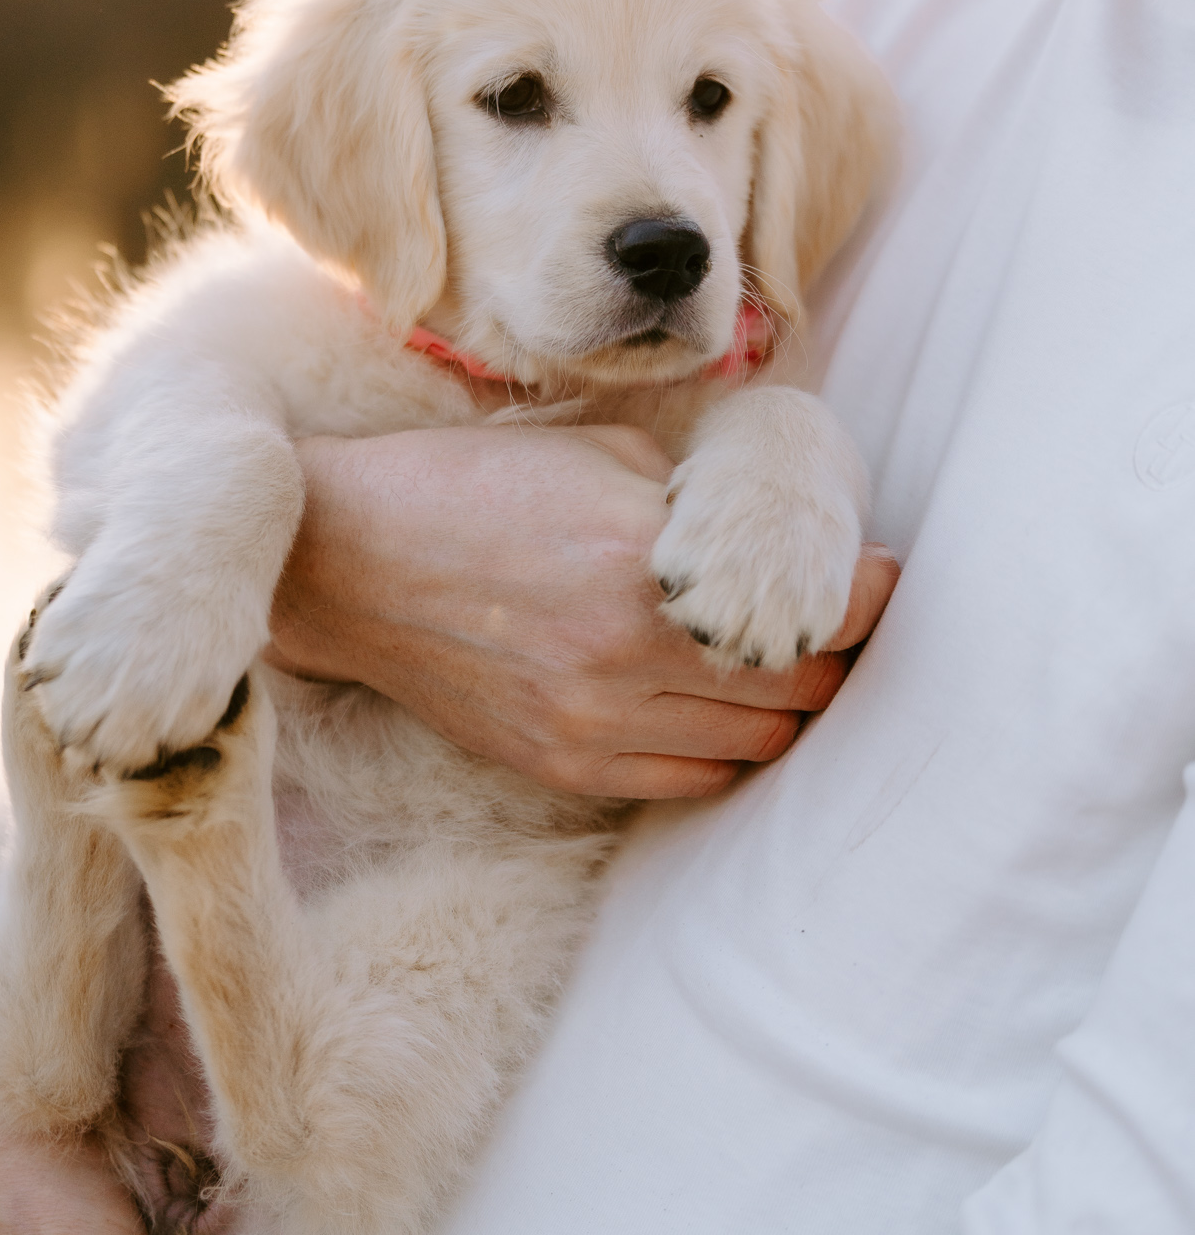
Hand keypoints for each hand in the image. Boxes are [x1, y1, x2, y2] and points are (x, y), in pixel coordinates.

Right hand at [267, 425, 897, 799]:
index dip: (870, 596)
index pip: (813, 608)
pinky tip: (720, 707)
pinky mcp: (561, 764)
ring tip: (785, 665)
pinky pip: (688, 778)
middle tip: (843, 620)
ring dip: (787, 709)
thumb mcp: (602, 456)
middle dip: (837, 654)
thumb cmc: (475, 486)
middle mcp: (625, 659)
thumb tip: (771, 534)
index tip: (884, 576)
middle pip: (799, 688)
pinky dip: (724, 748)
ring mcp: (591, 724)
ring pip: (755, 745)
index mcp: (642, 564)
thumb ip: (694, 504)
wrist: (350, 559)